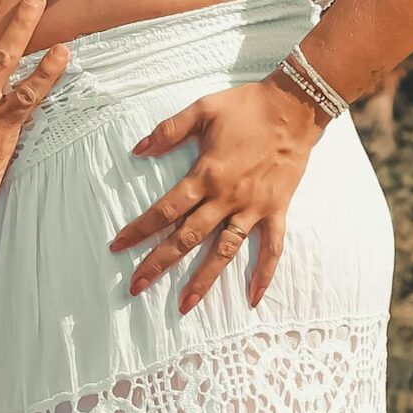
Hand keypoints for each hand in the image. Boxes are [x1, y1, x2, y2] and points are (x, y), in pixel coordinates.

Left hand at [109, 75, 324, 311]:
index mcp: (206, 174)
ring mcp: (253, 208)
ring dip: (204, 280)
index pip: (165, 209)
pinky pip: (272, 248)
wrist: (295, 108)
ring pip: (224, 251)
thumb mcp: (202, 109)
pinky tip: (254, 297)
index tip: (118, 246)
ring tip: (185, 305)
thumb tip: (138, 150)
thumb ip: (169, 130)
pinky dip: (264, 273)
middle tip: (136, 287)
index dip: (140, 229)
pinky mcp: (277, 210)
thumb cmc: (246, 107)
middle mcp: (227, 198)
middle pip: (187, 238)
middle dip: (159, 263)